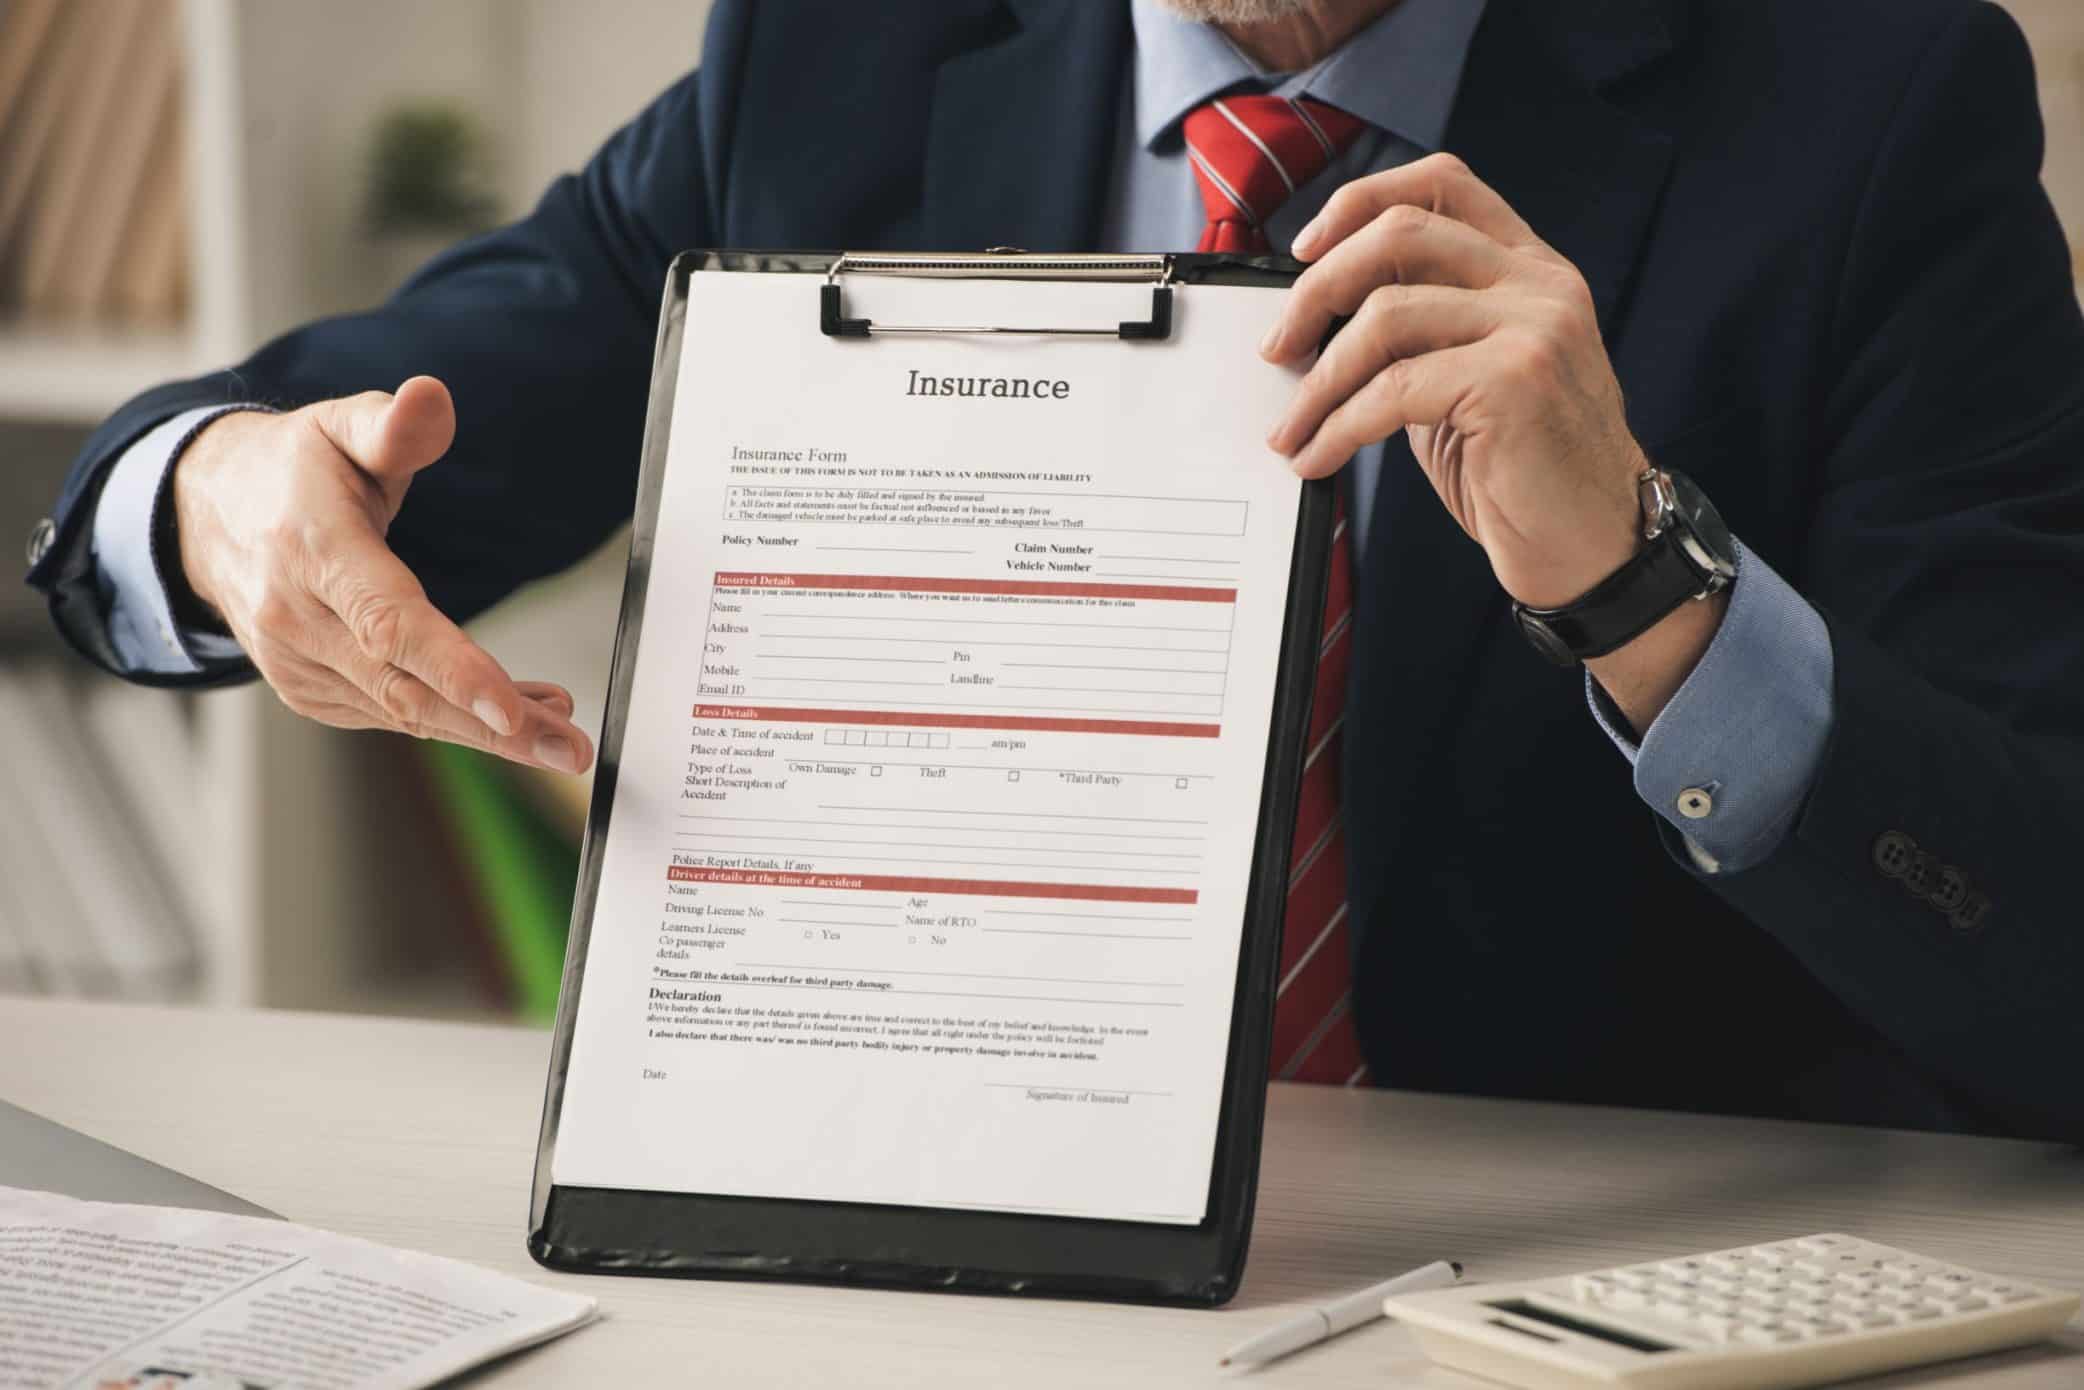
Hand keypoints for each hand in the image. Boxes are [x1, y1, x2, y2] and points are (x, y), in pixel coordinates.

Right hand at [172, 377, 594, 772]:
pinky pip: (394, 713)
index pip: (387, 620)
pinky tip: (513, 715)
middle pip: (407, 686)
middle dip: (495, 727)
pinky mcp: (310, 691)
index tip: (509, 708)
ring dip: (487, 731)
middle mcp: (296, 618)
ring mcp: (298, 664)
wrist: (207, 517)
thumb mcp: (340, 427)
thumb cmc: (293, 471)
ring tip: (560, 734)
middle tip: (571, 749)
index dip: (452, 668)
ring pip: (406, 710)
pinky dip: (455, 719)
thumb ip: (393, 425)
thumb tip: (431, 397)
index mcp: (312, 550)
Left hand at [1259, 153, 1723, 727]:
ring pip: (1385, 316)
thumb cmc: (1530, 472)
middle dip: (1317, 290)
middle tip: (1278, 348)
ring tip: (1291, 427)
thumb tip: (1320, 320)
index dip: (1361, 202)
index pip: (1442, 182)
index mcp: (1531, 268)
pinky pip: (1392, 390)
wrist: (1599, 547)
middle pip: (1400, 234)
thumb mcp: (1472, 379)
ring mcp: (1534, 327)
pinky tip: (1319, 456)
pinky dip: (1337, 426)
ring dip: (1318, 381)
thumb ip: (1421, 333)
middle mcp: (1539, 284)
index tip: (1306, 248)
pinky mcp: (1514, 382)